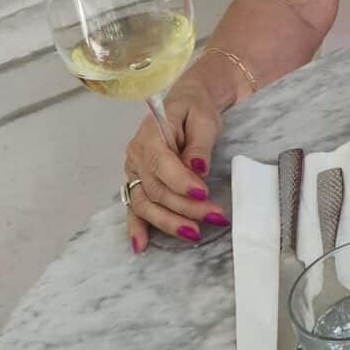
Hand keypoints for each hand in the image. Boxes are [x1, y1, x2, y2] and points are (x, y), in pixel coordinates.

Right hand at [122, 81, 227, 254]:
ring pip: (145, 203)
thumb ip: (199, 144)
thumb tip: (197, 169)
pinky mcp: (137, 182)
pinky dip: (136, 227)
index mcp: (151, 132)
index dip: (181, 182)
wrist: (186, 104)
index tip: (203, 194)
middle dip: (185, 207)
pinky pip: (134, 207)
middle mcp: (136, 153)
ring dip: (169, 222)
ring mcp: (134, 170)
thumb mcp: (204, 119)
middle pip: (156, 188)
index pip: (161, 162)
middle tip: (215, 216)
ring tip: (194, 234)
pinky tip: (140, 246)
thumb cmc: (196, 109)